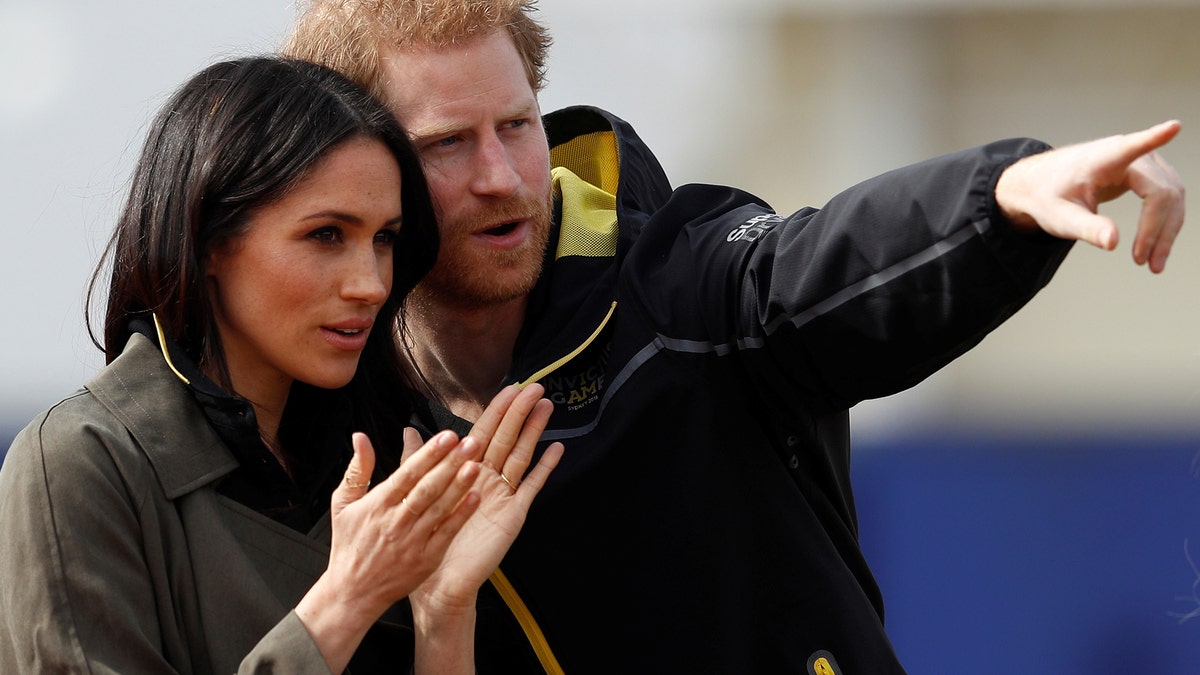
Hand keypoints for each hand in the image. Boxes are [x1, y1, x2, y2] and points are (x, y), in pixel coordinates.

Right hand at [296, 430, 481, 672]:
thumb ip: (357, 469)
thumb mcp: (343, 504)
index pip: (407, 473)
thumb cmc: (349, 547)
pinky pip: (446, 534)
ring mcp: (412, 541)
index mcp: (377, 505)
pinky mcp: (426, 559)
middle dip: (450, 463)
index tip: (447, 436)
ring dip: (459, 485)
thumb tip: (360, 436)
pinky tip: (475, 499)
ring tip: (476, 464)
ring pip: (439, 508)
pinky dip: (460, 516)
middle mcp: (396, 521)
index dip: (429, 454)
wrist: (353, 593)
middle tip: (470, 443)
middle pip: (427, 487)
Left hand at [409, 383, 563, 614]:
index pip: (484, 432)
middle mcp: (487, 479)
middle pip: (507, 438)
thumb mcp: (419, 493)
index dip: (497, 409)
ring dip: (534, 431)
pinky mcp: (513, 514)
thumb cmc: (429, 539)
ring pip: (520, 455)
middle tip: (534, 387)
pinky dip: (544, 468)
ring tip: (546, 406)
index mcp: (466, 471)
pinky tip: (556, 449)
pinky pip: (531, 487)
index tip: (510, 388)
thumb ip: (418, 460)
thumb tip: (409, 430)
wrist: (439, 582)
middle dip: (520, 412)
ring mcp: (503, 495)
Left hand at [995, 120, 1184, 272]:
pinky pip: (1167, 199)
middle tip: (1145, 263)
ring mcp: (1145, 163)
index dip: (1154, 138)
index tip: (1172, 127)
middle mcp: (1131, 155)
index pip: (1132, 147)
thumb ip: (1086, 228)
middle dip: (1158, 230)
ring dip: (1166, 231)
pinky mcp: (1149, 174)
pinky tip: (1154, 248)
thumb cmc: (1049, 196)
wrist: (1043, 185)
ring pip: (1172, 197)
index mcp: (1105, 158)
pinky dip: (1164, 225)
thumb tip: (1113, 243)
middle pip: (1162, 191)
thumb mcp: (1060, 217)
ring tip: (1152, 263)